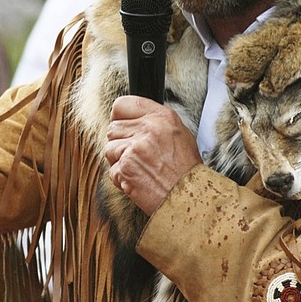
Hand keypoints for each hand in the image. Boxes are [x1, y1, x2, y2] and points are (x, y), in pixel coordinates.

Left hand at [105, 96, 201, 213]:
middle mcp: (147, 129)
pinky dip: (122, 178)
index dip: (119, 116)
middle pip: (113, 128)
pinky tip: (139, 180)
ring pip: (110, 149)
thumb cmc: (186, 169)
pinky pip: (112, 170)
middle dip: (120, 142)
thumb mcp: (179, 133)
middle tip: (136, 155)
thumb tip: (132, 119)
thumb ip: (155, 121)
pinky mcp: (125, 168)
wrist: (190, 197)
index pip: (123, 104)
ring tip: (140, 169)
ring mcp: (134, 148)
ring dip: (119, 161)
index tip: (121, 124)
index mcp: (161, 117)